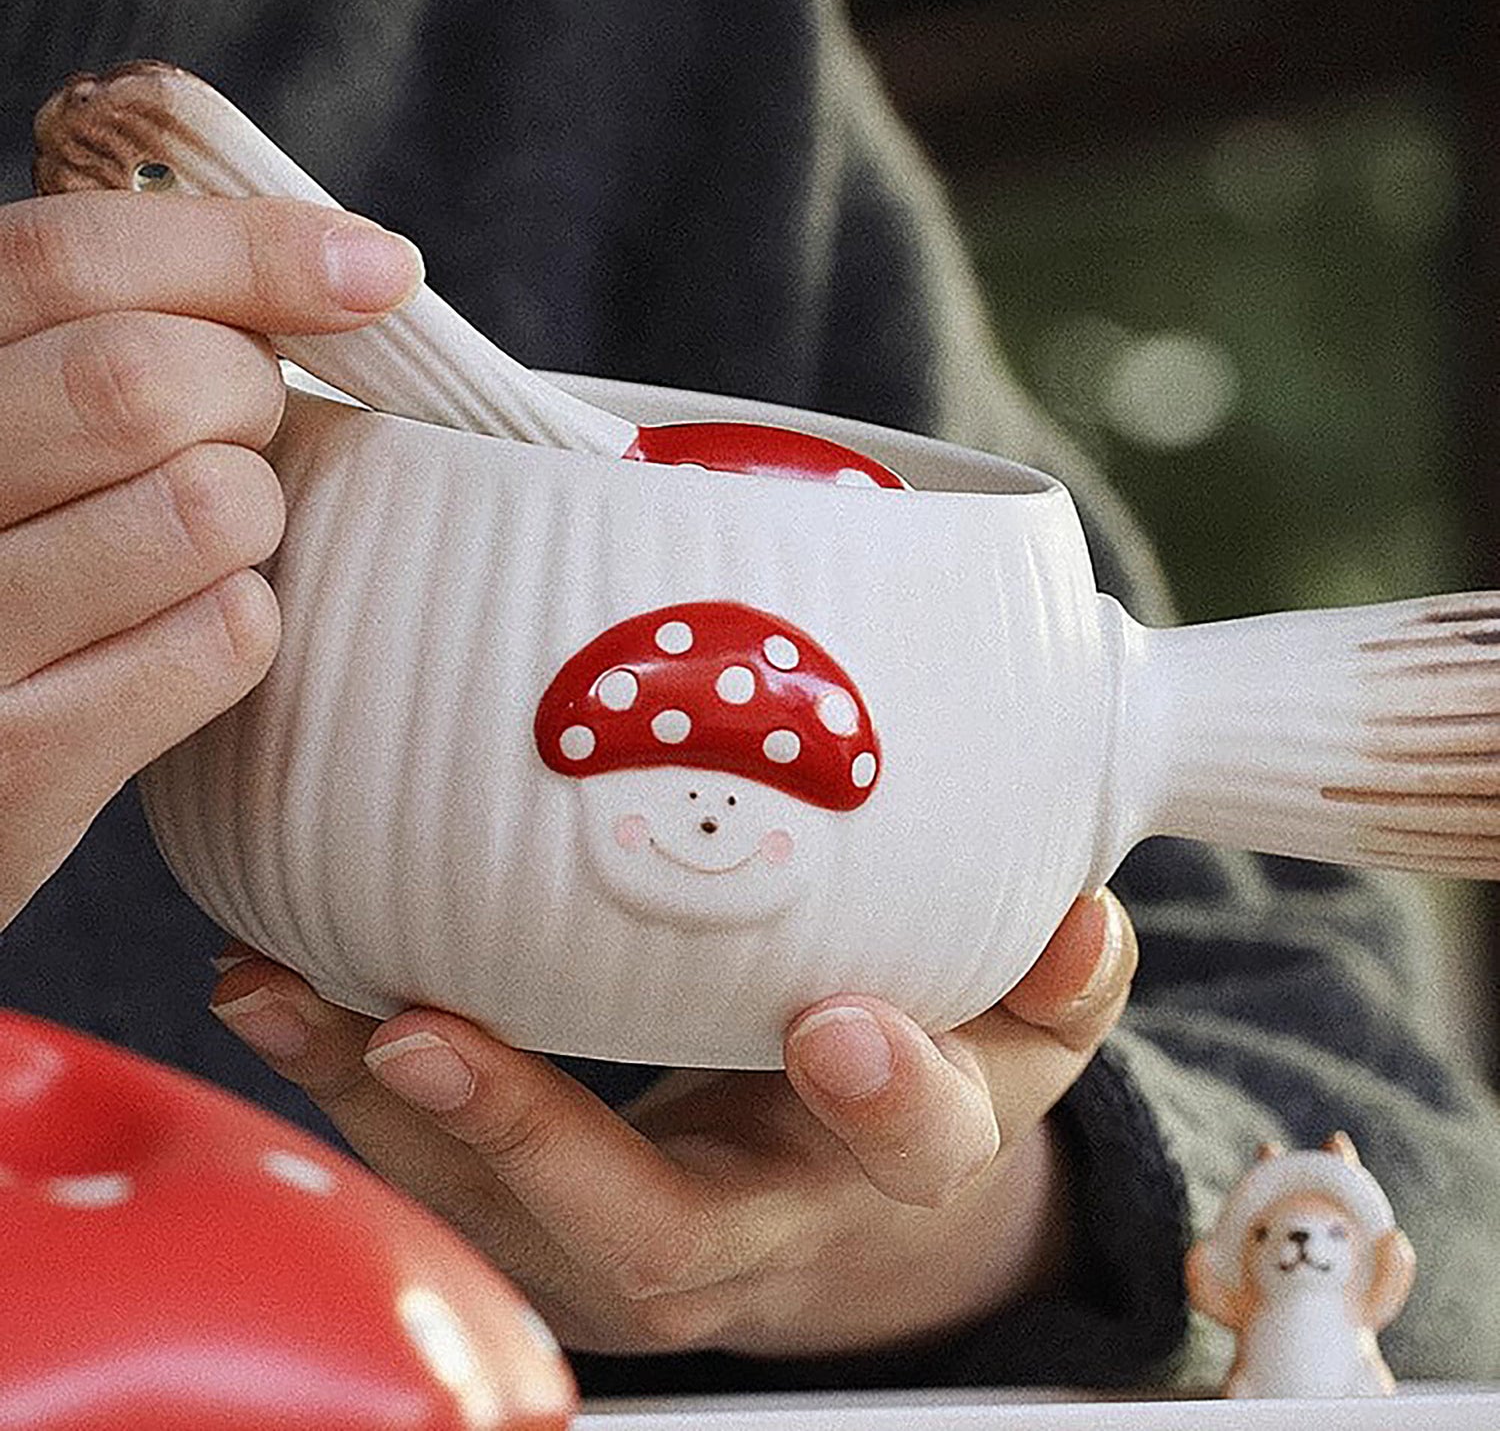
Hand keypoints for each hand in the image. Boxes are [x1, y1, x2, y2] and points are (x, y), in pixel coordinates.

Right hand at [0, 192, 421, 928]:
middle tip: (241, 431)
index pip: (66, 259)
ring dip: (252, 516)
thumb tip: (356, 263)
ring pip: (206, 507)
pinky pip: (226, 638)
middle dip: (245, 394)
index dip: (246, 249)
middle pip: (143, 378)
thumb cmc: (7, 567)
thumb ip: (107, 337)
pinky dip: (245, 620)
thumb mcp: (21, 428)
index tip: (377, 268)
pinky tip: (189, 630)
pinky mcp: (21, 761)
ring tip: (203, 541)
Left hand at [210, 891, 1135, 1357]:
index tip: (842, 1021)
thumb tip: (1081, 910)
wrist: (817, 1203)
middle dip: (533, 1139)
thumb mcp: (1007, 1038)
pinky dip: (340, 1079)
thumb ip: (1049, 982)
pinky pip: (425, 1171)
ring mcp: (620, 1237)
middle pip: (644, 1226)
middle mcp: (747, 1225)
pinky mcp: (532, 1216)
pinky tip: (275, 984)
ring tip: (282, 991)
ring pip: (493, 1212)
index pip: (914, 1153)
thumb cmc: (914, 1081)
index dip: (891, 1099)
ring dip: (380, 1107)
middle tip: (424, 1035)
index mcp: (886, 1166)